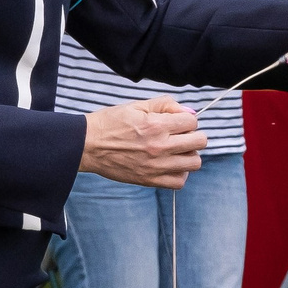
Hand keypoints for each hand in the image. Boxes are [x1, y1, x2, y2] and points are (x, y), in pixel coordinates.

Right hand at [81, 96, 206, 187]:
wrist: (87, 145)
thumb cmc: (110, 123)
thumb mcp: (137, 105)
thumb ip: (165, 105)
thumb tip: (188, 111)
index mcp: (157, 125)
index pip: (192, 121)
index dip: (186, 119)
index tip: (176, 122)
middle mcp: (160, 147)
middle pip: (200, 142)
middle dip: (193, 135)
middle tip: (180, 135)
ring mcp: (156, 166)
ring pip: (194, 163)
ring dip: (189, 155)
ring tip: (176, 151)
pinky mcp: (150, 180)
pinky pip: (179, 181)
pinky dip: (179, 173)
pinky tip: (170, 165)